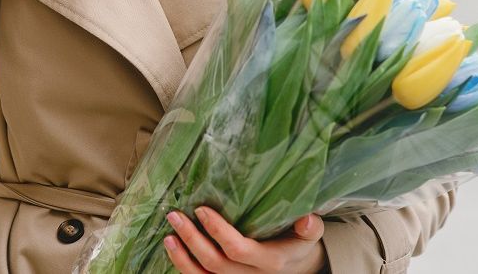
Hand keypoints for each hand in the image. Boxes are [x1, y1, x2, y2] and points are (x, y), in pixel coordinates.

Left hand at [164, 207, 327, 273]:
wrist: (294, 266)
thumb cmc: (298, 242)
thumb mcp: (309, 235)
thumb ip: (310, 228)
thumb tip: (307, 218)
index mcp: (270, 261)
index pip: (238, 249)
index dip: (218, 231)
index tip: (201, 209)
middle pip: (215, 262)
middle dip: (192, 239)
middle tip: (175, 214)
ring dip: (182, 257)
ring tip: (167, 236)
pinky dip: (184, 267)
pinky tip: (172, 249)